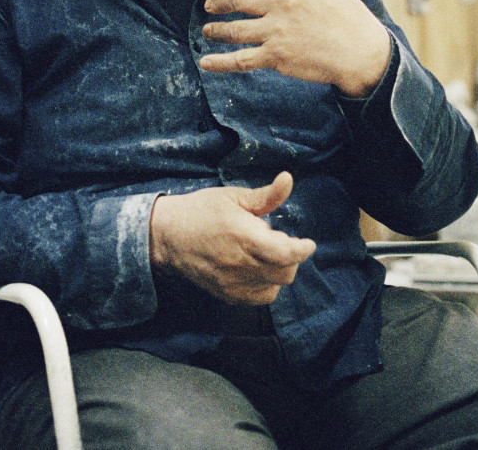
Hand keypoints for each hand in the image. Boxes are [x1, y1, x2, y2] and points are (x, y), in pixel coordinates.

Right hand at [149, 171, 315, 304]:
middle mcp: (241, 265)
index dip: (302, 250)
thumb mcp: (233, 197)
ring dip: (278, 271)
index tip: (308, 243)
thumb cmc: (202, 210)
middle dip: (290, 257)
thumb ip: (265, 195)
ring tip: (263, 253)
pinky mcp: (227, 295)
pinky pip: (259, 298)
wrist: (170, 236)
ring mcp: (233, 284)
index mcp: (244, 237)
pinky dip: (265, 285)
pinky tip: (256, 268)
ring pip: (274, 288)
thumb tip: (288, 179)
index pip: (285, 254)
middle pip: (285, 273)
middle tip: (274, 239)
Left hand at [199, 0, 391, 97]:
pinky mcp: (278, 56)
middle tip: (208, 5)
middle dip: (218, 2)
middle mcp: (282, 2)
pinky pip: (241, 59)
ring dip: (217, 30)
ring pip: (235, 29)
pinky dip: (220, 62)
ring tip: (208, 31)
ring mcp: (278, 30)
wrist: (363, 53)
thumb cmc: (349, 15)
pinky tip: (206, 63)